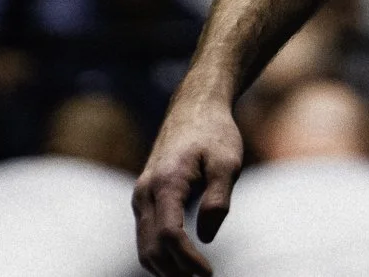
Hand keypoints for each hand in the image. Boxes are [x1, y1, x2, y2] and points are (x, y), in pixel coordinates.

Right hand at [133, 91, 243, 276]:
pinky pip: (145, 235)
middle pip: (151, 247)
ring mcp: (141, 195)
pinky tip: (180, 263)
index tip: (208, 273)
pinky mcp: (144, 197)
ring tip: (192, 276)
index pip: (168, 235)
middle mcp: (145, 192)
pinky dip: (159, 254)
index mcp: (166, 183)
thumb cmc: (214, 133)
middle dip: (175, 271)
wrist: (193, 108)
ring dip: (165, 268)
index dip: (187, 260)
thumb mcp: (228, 161)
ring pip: (143, 246)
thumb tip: (207, 237)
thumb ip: (218, 199)